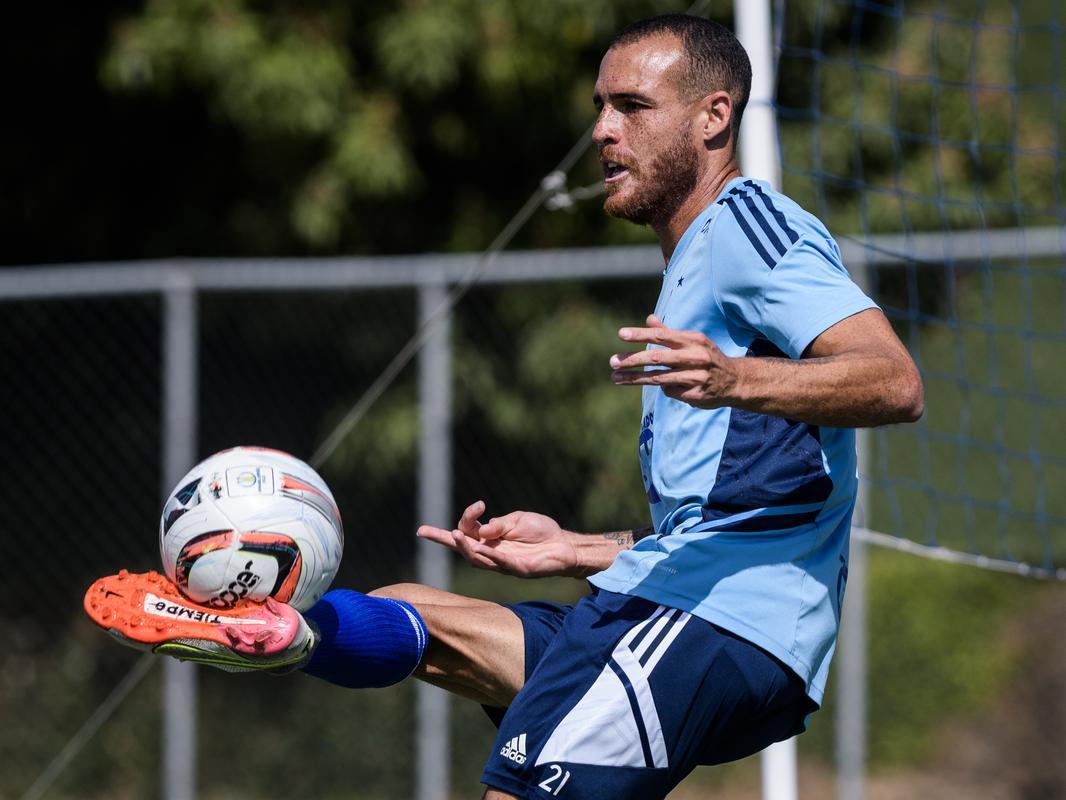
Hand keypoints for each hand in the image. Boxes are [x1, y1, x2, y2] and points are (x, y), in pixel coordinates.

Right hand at [416, 501, 579, 577]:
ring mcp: (503, 562)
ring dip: (464, 547)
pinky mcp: (518, 569)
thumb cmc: (540, 532)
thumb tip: (481, 530)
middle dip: (443, 539)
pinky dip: (491, 555)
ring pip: (476, 559)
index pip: (466, 530)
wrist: (564, 545)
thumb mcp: (517, 520)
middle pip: (463, 547)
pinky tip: (482, 547)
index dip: (466, 517)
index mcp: (490, 538)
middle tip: (425, 531)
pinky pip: (500, 563)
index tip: (480, 505)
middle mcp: (492, 551)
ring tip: (454, 535)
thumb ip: (499, 524)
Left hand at [609, 314, 739, 407]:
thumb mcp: (693, 341)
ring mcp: (696, 377)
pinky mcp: (695, 394)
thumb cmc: (708, 357)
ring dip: (634, 378)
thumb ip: (669, 332)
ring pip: (658, 378)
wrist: (735, 381)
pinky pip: (669, 391)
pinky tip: (663, 386)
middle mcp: (695, 357)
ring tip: (615, 377)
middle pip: (657, 358)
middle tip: (612, 361)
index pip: (662, 335)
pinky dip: (663, 387)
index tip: (621, 334)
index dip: (641, 334)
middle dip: (632, 360)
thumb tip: (648, 318)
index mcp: (693, 340)